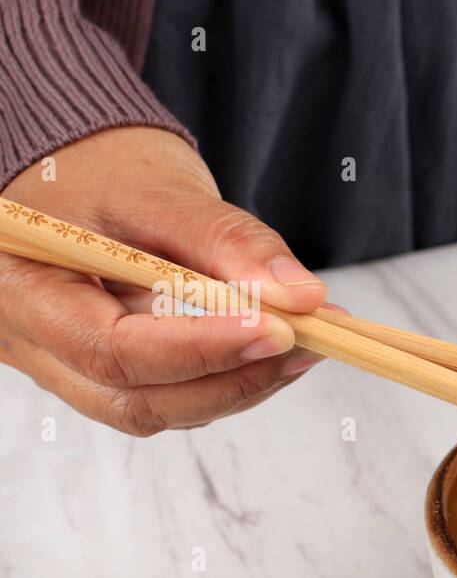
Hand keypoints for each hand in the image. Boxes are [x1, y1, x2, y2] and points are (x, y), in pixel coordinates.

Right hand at [0, 127, 328, 434]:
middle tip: (308, 341)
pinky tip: (275, 347)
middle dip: (232, 377)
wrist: (82, 171)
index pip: (110, 350)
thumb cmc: (102, 168)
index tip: (277, 329)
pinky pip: (171, 397)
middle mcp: (33, 343)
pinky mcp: (111, 374)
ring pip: (159, 409)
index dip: (200, 350)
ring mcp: (69, 367)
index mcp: (24, 289)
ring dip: (240, 385)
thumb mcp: (160, 189)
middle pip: (136, 398)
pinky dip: (228, 379)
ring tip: (305, 343)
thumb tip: (302, 295)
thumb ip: (227, 240)